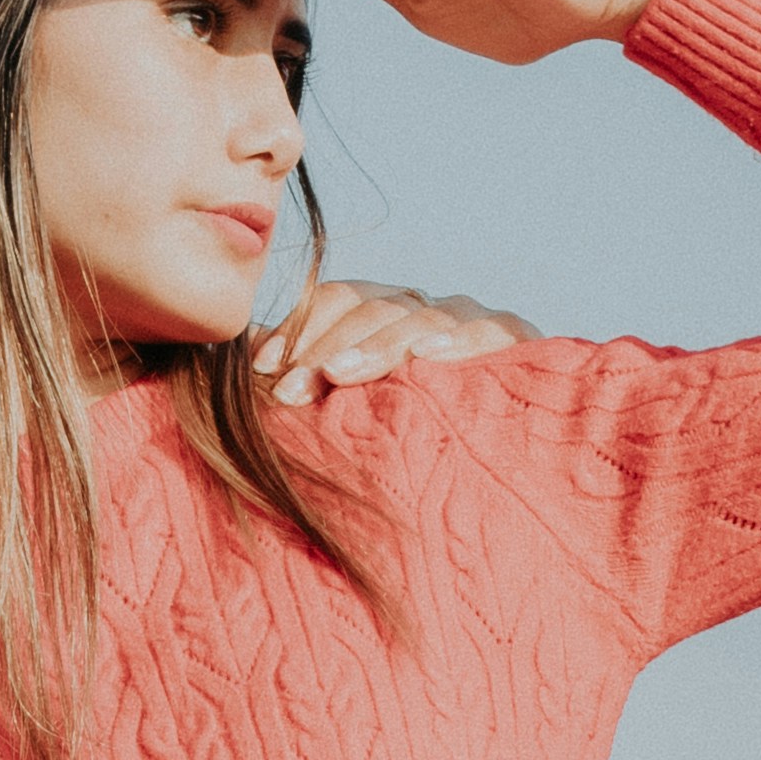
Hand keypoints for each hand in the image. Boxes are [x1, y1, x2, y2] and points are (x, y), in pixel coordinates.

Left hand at [255, 271, 544, 409]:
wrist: (507, 458)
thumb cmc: (412, 435)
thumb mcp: (354, 407)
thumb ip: (308, 376)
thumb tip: (246, 363)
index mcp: (385, 313)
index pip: (338, 301)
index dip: (297, 328)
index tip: (263, 369)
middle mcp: (424, 308)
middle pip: (371, 309)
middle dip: (324, 349)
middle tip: (289, 392)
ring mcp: (468, 318)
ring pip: (416, 319)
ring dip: (374, 349)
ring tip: (339, 376)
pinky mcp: (514, 338)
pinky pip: (487, 332)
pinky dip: (457, 341)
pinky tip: (427, 355)